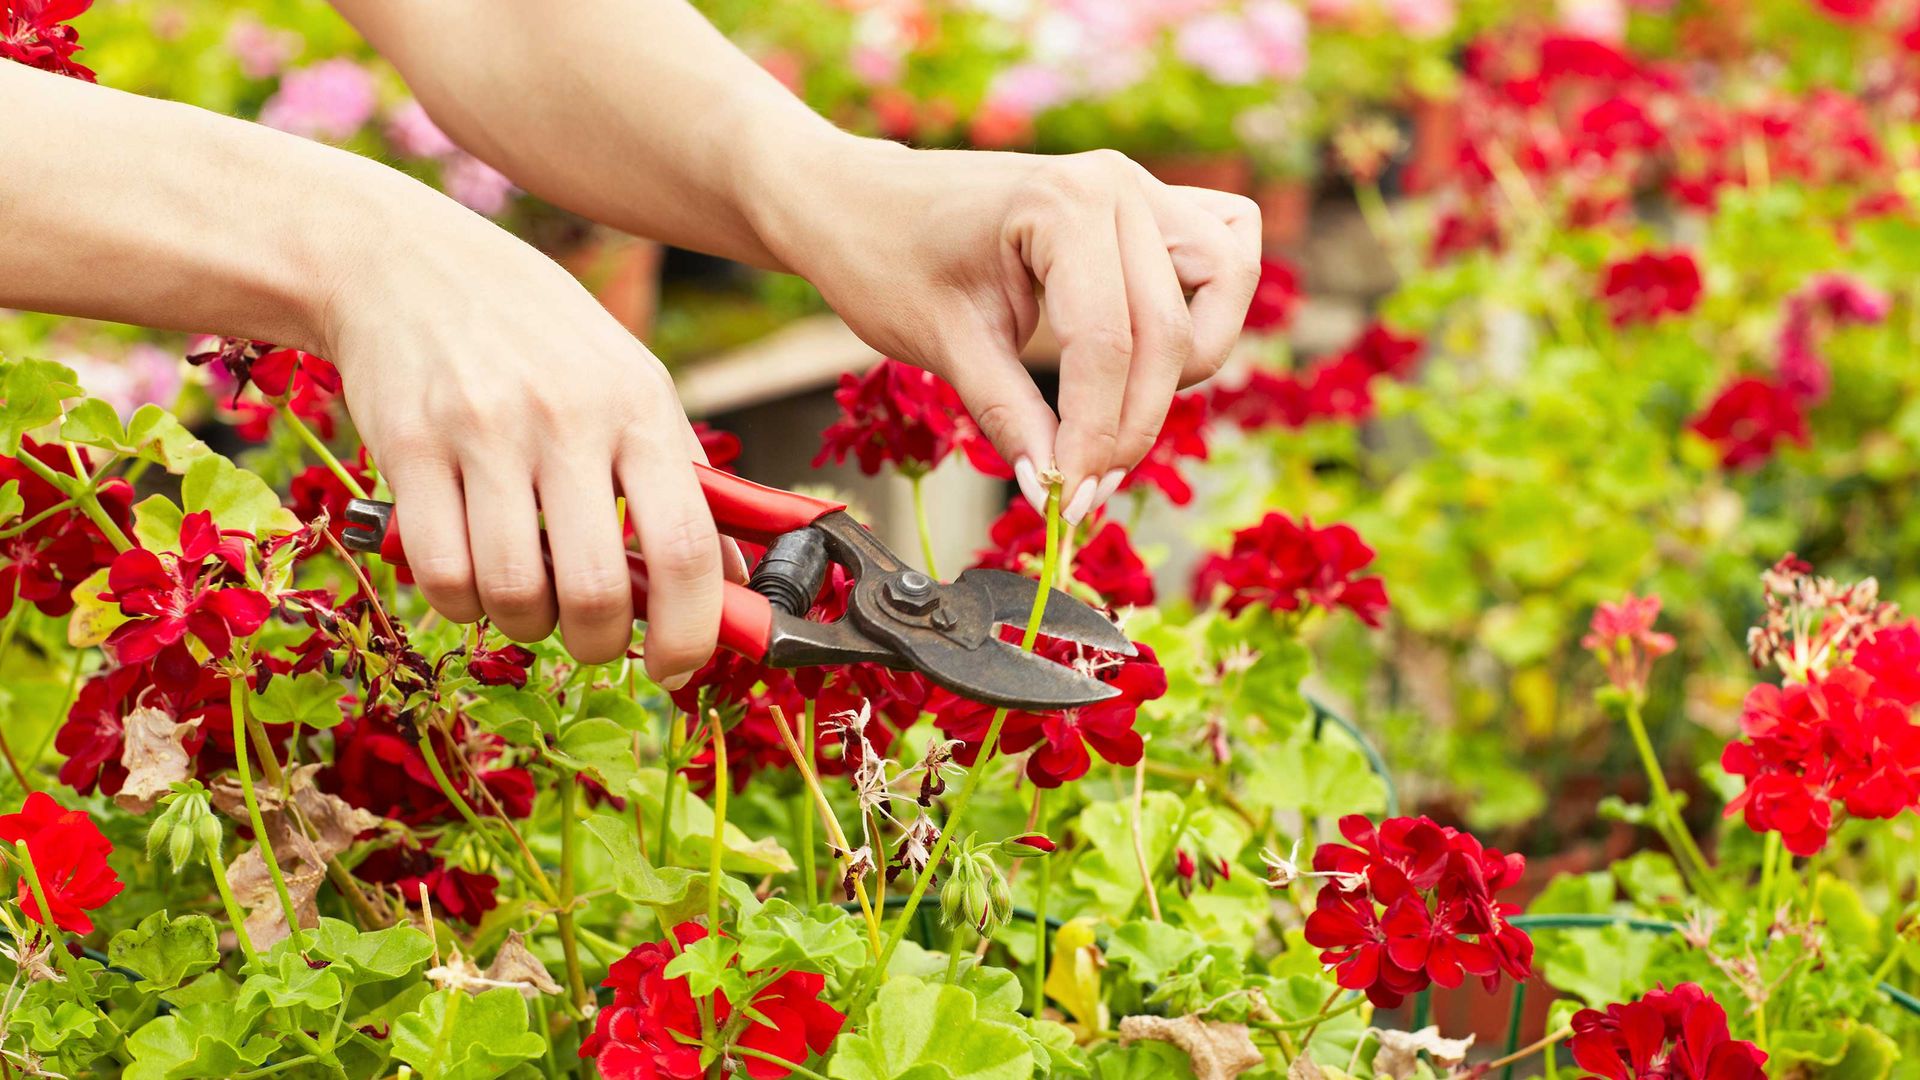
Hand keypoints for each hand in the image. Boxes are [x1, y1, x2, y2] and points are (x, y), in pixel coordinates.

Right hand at [319, 196, 739, 678]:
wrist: (405, 263)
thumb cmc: (537, 335)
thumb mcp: (629, 381)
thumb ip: (681, 477)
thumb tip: (736, 581)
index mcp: (639, 407)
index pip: (687, 546)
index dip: (692, 631)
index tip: (678, 667)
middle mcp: (568, 419)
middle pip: (599, 590)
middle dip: (599, 644)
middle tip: (591, 637)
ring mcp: (484, 433)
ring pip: (513, 594)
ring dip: (526, 626)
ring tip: (528, 600)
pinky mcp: (408, 448)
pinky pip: (442, 574)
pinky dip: (462, 604)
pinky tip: (471, 581)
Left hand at [750, 138, 1260, 520]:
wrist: (859, 200)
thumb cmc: (886, 257)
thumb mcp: (942, 345)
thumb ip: (1009, 415)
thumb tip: (1056, 487)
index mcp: (1061, 205)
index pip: (1106, 345)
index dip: (1095, 437)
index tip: (1068, 503)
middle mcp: (1116, 184)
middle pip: (1169, 332)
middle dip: (1132, 424)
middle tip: (1085, 486)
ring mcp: (1141, 187)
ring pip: (1223, 285)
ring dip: (1187, 362)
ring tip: (1118, 410)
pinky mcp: (1150, 204)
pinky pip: (1225, 249)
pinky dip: (1211, 302)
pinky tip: (1158, 348)